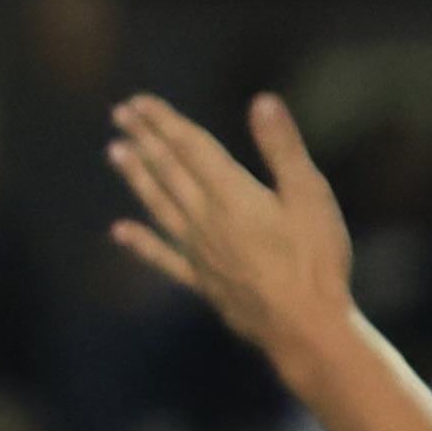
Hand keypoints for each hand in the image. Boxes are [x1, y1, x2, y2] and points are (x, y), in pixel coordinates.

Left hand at [107, 92, 360, 373]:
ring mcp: (200, 252)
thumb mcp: (311, 198)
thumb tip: (263, 101)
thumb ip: (284, 149)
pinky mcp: (204, 282)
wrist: (306, 329)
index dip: (164, 122)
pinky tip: (120, 231)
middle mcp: (206, 219)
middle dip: (145, 140)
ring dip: (136, 178)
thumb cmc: (317, 262)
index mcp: (231, 193)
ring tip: (114, 153)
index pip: (190, 148)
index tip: (139, 102)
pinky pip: (165, 258)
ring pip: (160, 206)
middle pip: (169, 171)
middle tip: (120, 116)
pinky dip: (141, 243)